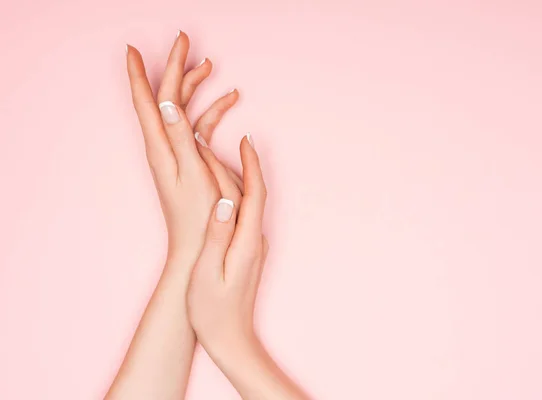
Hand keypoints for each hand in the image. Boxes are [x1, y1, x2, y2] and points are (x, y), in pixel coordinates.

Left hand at [126, 31, 238, 264]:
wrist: (197, 246)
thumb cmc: (197, 215)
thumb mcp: (191, 173)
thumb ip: (179, 136)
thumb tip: (167, 102)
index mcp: (161, 146)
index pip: (147, 101)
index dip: (138, 73)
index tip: (132, 47)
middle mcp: (165, 145)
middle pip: (166, 97)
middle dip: (174, 67)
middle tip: (184, 40)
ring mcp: (177, 151)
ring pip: (182, 108)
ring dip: (194, 85)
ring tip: (210, 65)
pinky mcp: (190, 159)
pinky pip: (197, 125)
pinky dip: (211, 110)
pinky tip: (229, 103)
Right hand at [186, 134, 267, 352]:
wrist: (232, 341)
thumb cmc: (213, 313)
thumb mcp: (208, 274)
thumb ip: (217, 236)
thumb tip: (223, 202)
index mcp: (247, 242)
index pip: (254, 194)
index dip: (252, 164)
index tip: (246, 138)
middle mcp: (256, 240)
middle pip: (250, 194)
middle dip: (238, 165)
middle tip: (215, 143)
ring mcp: (254, 246)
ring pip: (247, 203)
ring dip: (234, 179)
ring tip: (212, 159)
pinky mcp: (248, 252)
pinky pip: (243, 215)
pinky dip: (231, 197)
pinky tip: (216, 191)